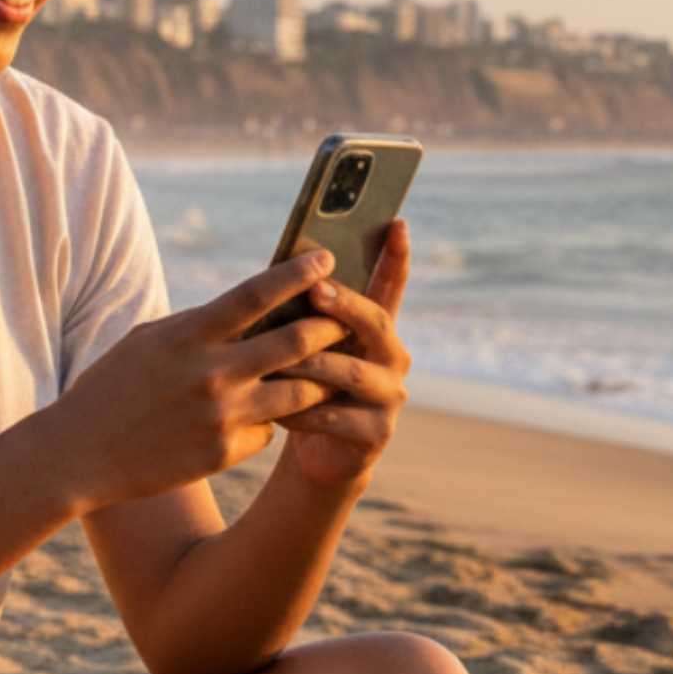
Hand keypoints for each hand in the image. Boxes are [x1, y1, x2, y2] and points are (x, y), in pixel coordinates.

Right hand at [49, 249, 353, 514]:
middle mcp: (211, 372)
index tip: (326, 259)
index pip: (256, 294)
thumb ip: (199, 326)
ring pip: (299, 392)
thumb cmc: (112, 387)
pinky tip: (256, 418)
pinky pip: (269, 430)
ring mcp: (222, 415)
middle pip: (295, 341)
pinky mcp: (224, 453)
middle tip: (347, 318)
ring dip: (318, 379)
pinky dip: (270, 421)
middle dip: (330, 326)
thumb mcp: (148, 340)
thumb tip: (250, 309)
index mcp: (189, 335)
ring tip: (328, 369)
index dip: (297, 273)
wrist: (79, 454)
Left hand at [267, 219, 413, 493]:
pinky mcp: (375, 433)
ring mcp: (389, 396)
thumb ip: (306, 313)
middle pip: (376, 323)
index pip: (390, 285)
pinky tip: (274, 408)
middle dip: (345, 306)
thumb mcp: (305, 343)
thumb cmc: (303, 383)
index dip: (395, 256)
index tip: (398, 222)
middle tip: (315, 290)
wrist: (315, 451)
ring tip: (279, 357)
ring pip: (351, 372)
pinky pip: (335, 416)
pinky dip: (302, 411)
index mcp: (376, 328)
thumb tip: (284, 269)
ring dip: (313, 363)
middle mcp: (393, 357)